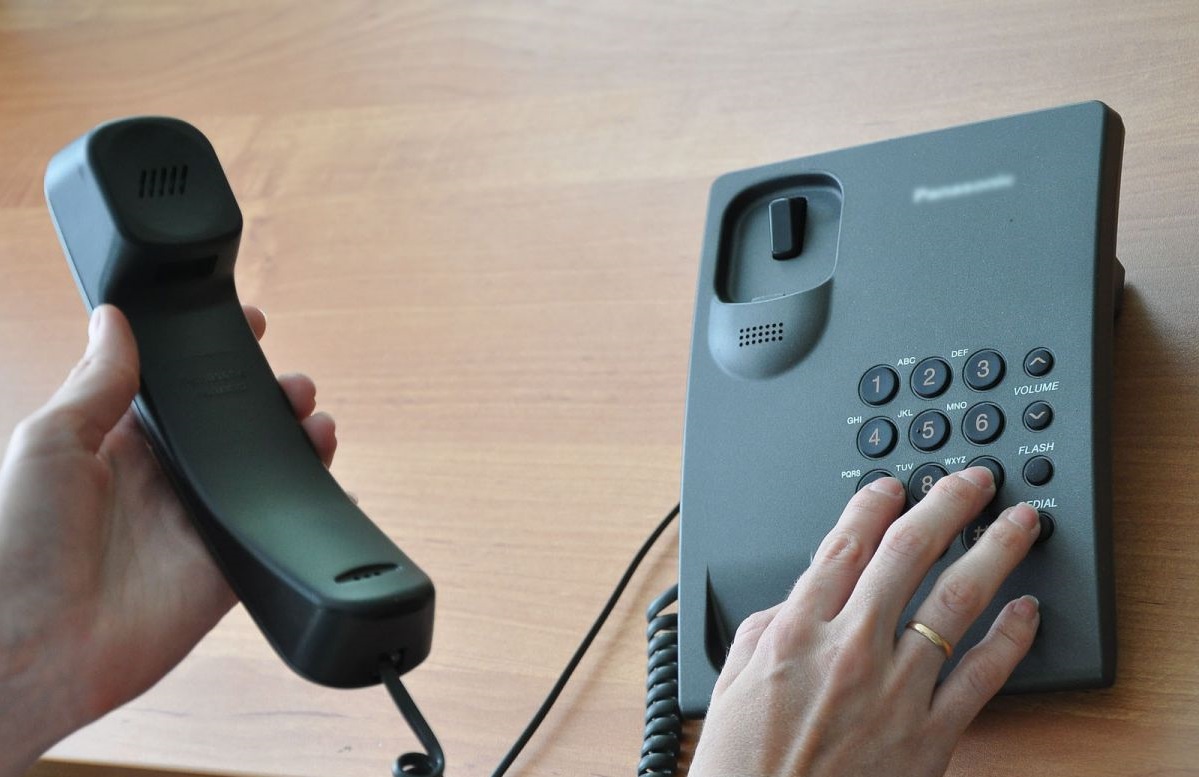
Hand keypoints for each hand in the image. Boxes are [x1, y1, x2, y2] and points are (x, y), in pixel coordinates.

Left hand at [0, 304, 337, 775]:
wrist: (32, 645)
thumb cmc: (15, 544)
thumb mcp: (49, 441)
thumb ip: (97, 383)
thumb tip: (113, 321)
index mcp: (115, 444)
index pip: (180, 389)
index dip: (215, 359)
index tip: (249, 327)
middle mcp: (161, 481)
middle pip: (231, 427)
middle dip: (268, 398)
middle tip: (293, 383)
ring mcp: (196, 524)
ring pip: (262, 472)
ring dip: (295, 440)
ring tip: (313, 415)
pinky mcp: (225, 567)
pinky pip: (277, 528)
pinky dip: (309, 502)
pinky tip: (327, 473)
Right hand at [689, 468, 1041, 776]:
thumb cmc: (743, 764)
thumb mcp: (731, 680)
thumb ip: (768, 626)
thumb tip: (801, 596)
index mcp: (797, 630)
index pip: (845, 543)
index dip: (874, 502)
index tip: (893, 485)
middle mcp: (850, 649)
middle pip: (909, 554)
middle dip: (947, 505)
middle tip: (973, 481)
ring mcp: (895, 690)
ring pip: (956, 602)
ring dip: (994, 552)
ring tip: (1018, 524)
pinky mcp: (929, 735)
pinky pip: (982, 676)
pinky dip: (1011, 639)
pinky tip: (1027, 611)